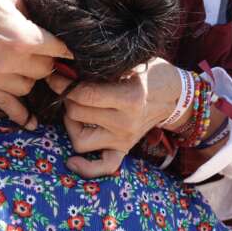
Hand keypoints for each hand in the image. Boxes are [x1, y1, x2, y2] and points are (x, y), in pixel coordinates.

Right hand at [0, 0, 71, 129]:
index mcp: (24, 37)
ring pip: (28, 88)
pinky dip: (19, 115)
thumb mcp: (14, 0)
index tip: (69, 51)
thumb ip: (34, 18)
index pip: (57, 50)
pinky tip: (32, 124)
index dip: (64, 49)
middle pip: (44, 71)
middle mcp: (12, 60)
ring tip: (26, 67)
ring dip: (30, 78)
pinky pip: (5, 104)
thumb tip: (50, 30)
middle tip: (43, 53)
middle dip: (47, 61)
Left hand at [47, 57, 180, 176]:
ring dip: (71, 124)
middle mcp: (125, 123)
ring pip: (80, 141)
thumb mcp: (133, 62)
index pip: (84, 95)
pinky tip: (72, 161)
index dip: (64, 84)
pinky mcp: (124, 150)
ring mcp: (124, 140)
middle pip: (77, 114)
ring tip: (75, 109)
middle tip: (69, 87)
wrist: (175, 96)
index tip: (56, 75)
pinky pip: (103, 166)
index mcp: (129, 98)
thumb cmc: (153, 74)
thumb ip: (106, 67)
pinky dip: (86, 167)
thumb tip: (73, 65)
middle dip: (67, 98)